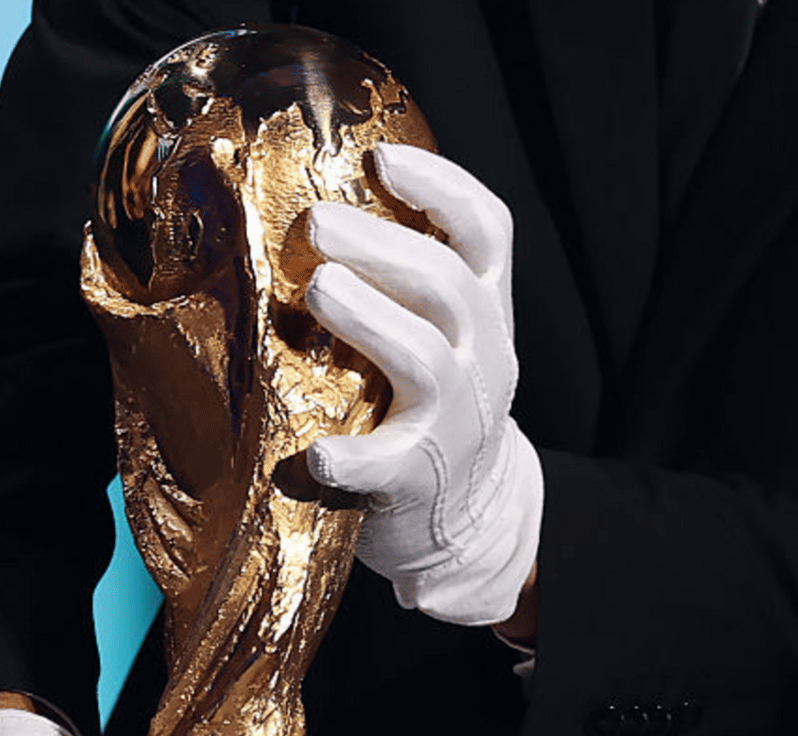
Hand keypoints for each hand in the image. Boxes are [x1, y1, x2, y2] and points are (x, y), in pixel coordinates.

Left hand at [305, 143, 542, 626]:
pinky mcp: (418, 479)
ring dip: (370, 319)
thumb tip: (311, 202)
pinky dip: (353, 459)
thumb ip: (401, 280)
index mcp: (483, 310)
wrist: (466, 517)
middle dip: (381, 245)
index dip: (441, 188)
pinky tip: (317, 455)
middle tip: (315, 223)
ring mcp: (455, 420)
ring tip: (319, 289)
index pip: (486, 232)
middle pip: (446, 285)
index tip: (382, 156)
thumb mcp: (439, 333)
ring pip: (425, 358)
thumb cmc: (428, 405)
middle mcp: (481, 357)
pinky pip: (389, 465)